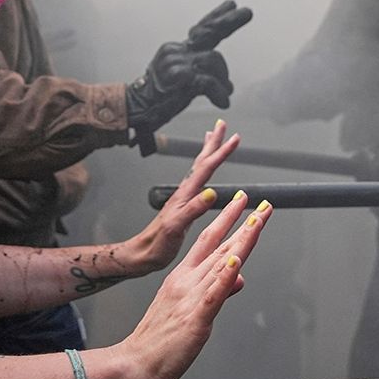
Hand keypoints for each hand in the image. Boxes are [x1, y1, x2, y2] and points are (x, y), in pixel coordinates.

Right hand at [114, 188, 269, 378]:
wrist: (135, 364)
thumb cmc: (158, 342)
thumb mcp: (190, 310)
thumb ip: (217, 291)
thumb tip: (239, 278)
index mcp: (182, 278)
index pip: (209, 243)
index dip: (228, 222)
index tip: (243, 205)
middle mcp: (186, 282)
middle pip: (220, 247)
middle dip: (244, 223)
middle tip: (262, 205)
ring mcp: (190, 298)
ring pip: (221, 263)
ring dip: (242, 241)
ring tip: (257, 220)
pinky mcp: (195, 318)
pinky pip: (213, 294)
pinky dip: (225, 276)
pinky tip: (236, 260)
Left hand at [123, 119, 242, 271]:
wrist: (143, 254)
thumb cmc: (158, 244)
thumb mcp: (176, 227)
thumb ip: (193, 209)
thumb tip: (211, 192)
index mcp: (185, 195)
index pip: (206, 167)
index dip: (221, 152)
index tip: (234, 138)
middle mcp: (184, 192)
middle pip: (202, 161)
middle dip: (213, 142)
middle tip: (221, 124)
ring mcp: (184, 198)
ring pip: (199, 169)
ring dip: (208, 152)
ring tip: (212, 139)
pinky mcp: (184, 206)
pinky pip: (198, 181)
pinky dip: (204, 171)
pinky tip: (206, 174)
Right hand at [125, 2, 251, 135]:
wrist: (137, 108)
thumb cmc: (160, 97)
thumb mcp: (184, 82)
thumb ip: (206, 77)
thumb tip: (229, 86)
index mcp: (178, 50)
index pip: (200, 30)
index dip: (217, 16)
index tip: (232, 4)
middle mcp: (177, 51)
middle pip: (208, 33)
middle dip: (229, 22)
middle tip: (247, 12)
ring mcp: (176, 62)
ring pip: (213, 60)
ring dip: (222, 77)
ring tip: (223, 93)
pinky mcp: (179, 77)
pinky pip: (208, 81)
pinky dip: (218, 92)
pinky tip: (222, 102)